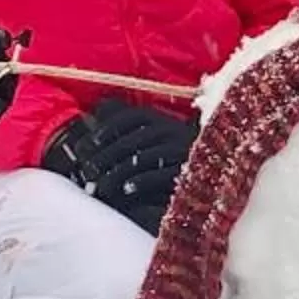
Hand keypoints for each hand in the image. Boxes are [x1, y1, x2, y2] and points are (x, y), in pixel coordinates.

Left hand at [43, 98, 194, 223]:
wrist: (211, 167)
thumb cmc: (171, 152)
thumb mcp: (153, 133)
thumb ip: (129, 121)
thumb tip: (99, 107)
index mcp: (160, 118)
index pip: (129, 117)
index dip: (106, 129)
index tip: (87, 144)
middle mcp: (170, 129)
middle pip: (131, 139)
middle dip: (104, 156)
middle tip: (87, 172)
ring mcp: (179, 149)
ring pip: (142, 158)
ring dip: (117, 173)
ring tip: (100, 186)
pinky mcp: (186, 170)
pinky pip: (159, 174)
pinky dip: (140, 182)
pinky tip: (126, 190)